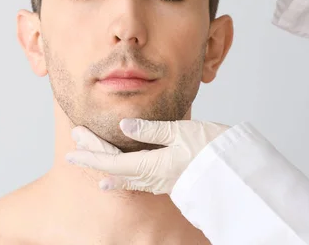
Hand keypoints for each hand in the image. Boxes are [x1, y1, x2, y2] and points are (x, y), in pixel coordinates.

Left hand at [66, 119, 228, 194]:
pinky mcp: (168, 181)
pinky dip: (121, 175)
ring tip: (90, 160)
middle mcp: (151, 177)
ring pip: (123, 175)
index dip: (91, 153)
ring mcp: (159, 181)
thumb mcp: (180, 132)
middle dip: (92, 157)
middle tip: (73, 149)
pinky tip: (117, 177)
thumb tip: (123, 126)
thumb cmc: (211, 147)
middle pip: (113, 168)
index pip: (111, 159)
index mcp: (150, 164)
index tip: (74, 146)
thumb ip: (150, 130)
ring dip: (104, 165)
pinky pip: (137, 180)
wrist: (235, 171)